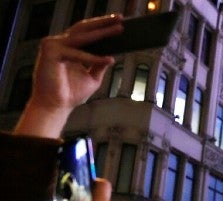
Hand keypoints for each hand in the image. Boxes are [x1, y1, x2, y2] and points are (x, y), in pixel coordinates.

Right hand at [14, 14, 122, 138]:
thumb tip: (111, 56)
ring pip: (81, 36)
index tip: (119, 22)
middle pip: (83, 28)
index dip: (101, 26)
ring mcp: (53, 46)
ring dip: (101, 32)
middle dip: (103, 23)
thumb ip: (99, 65)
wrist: (55, 107)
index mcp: (68, 47)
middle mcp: (59, 43)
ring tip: (118, 30)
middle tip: (120, 19)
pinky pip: (76, 53)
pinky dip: (93, 57)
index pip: (86, 32)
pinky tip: (108, 59)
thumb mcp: (92, 78)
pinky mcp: (50, 52)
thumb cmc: (70, 94)